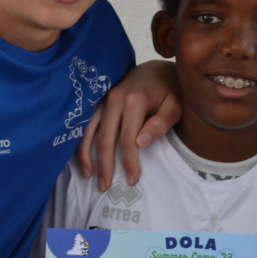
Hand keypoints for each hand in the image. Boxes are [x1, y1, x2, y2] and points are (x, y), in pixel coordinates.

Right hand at [76, 60, 181, 190]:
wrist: (156, 70)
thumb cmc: (169, 90)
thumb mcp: (174, 106)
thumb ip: (161, 124)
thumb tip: (141, 142)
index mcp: (135, 100)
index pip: (128, 139)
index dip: (129, 162)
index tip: (132, 180)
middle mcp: (114, 98)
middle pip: (105, 138)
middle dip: (104, 165)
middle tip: (105, 187)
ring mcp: (103, 98)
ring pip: (89, 131)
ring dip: (86, 156)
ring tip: (89, 176)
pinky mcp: (98, 101)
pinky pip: (86, 124)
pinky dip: (82, 143)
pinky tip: (83, 159)